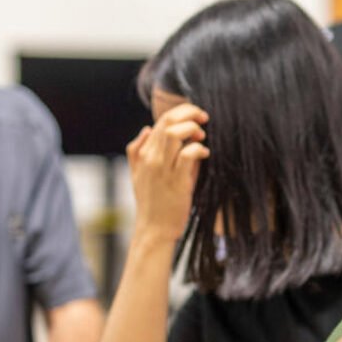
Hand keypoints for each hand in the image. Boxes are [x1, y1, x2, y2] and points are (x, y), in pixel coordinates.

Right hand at [127, 103, 209, 241]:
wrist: (154, 229)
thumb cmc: (150, 202)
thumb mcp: (136, 174)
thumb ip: (137, 150)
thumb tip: (145, 129)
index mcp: (143, 153)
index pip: (161, 121)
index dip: (181, 113)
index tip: (195, 117)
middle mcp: (151, 158)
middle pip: (168, 121)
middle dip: (189, 113)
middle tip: (203, 117)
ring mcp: (162, 169)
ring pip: (175, 134)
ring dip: (193, 129)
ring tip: (202, 136)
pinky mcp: (177, 181)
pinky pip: (188, 154)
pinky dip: (199, 149)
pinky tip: (204, 154)